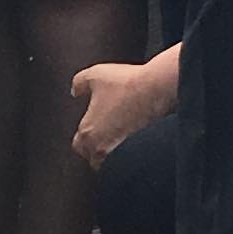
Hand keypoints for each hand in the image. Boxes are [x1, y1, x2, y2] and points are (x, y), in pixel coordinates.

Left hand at [71, 51, 180, 172]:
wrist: (157, 89)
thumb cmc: (126, 83)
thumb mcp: (94, 75)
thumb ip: (79, 83)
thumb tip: (75, 90)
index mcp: (89, 132)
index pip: (78, 146)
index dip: (82, 140)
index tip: (86, 133)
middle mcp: (103, 145)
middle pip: (94, 158)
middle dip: (94, 150)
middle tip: (99, 138)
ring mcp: (123, 147)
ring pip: (112, 158)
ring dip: (112, 150)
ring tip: (116, 136)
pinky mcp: (140, 146)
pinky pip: (129, 154)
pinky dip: (128, 147)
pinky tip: (132, 134)